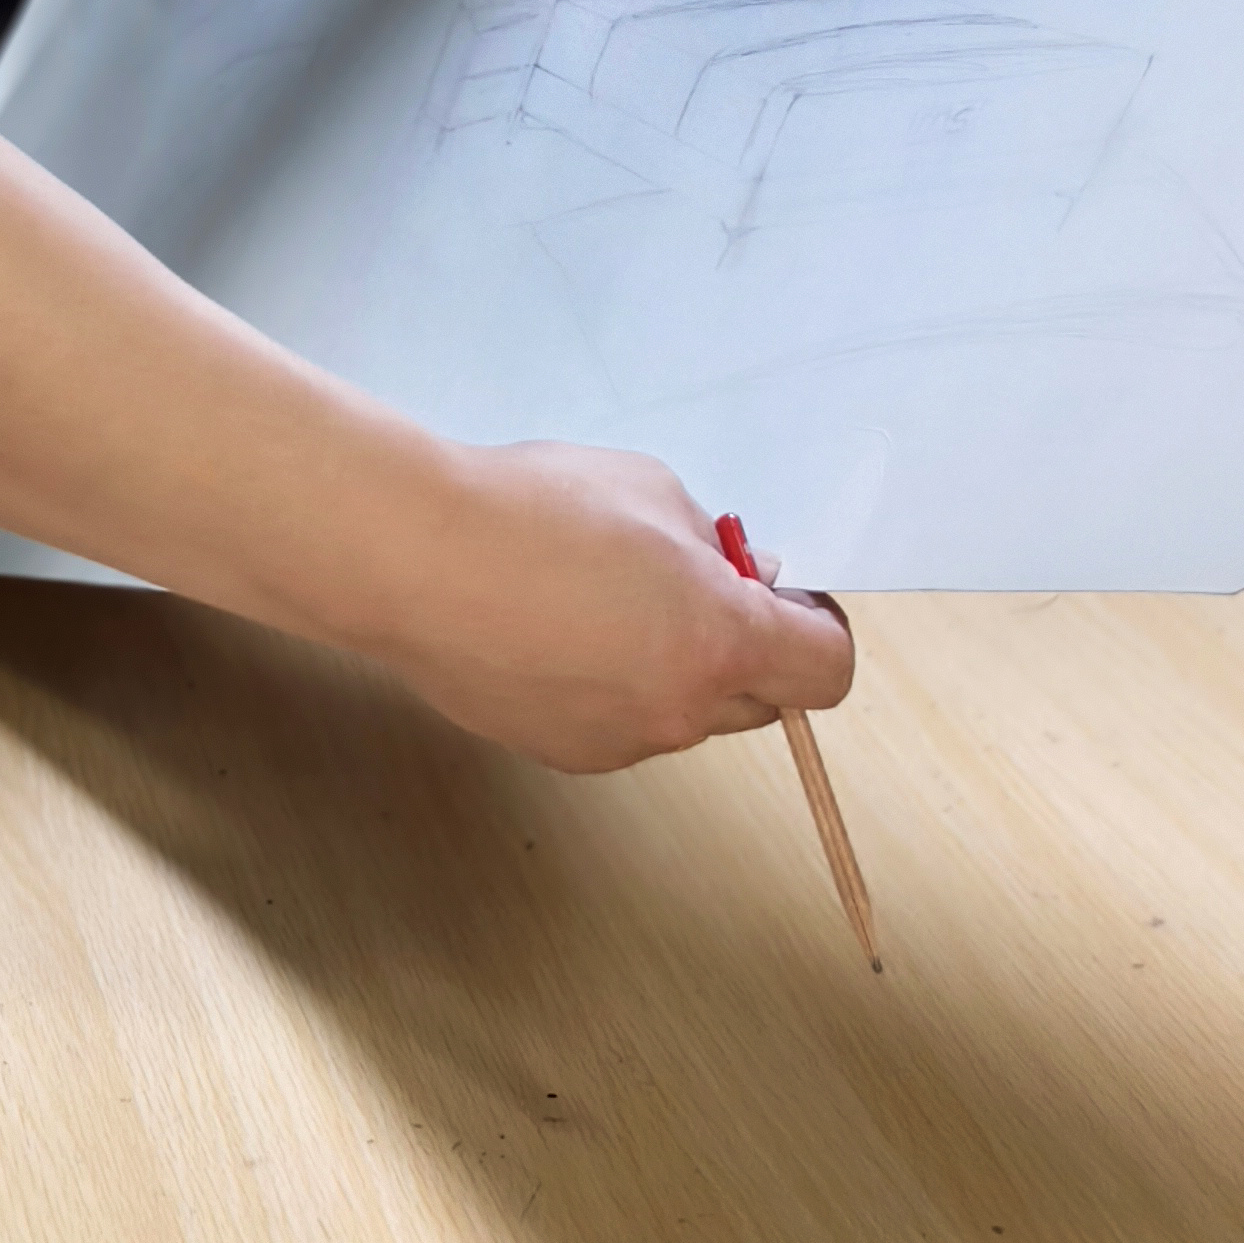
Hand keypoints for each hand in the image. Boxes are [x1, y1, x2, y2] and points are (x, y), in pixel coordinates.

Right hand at [385, 440, 855, 773]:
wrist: (417, 557)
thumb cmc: (534, 509)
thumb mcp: (653, 490)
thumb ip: (714, 545)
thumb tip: (741, 579)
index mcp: (720, 640)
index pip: (826, 671)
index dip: (816, 630)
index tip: (786, 600)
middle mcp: (680, 710)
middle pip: (760, 702)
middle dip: (744, 649)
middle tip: (691, 588)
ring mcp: (620, 742)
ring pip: (683, 712)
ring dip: (673, 668)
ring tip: (600, 600)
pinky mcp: (563, 753)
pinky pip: (620, 723)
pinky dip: (611, 686)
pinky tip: (555, 633)